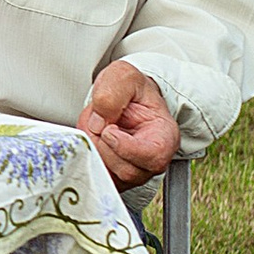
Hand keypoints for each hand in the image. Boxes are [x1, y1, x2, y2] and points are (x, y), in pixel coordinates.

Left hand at [77, 61, 179, 185]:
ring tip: (99, 128)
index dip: (124, 146)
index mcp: (165, 137)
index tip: (109, 129)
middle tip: (100, 123)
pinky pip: (97, 177)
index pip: (152, 157)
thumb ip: (112, 93)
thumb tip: (99, 121)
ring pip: (110, 176)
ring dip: (94, 150)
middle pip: (127, 171)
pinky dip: (88, 158)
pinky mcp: (115, 177)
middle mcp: (152, 160)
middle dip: (104, 146)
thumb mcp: (124, 76)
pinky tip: (93, 140)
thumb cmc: (132, 90)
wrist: (125, 98)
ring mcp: (134, 171)